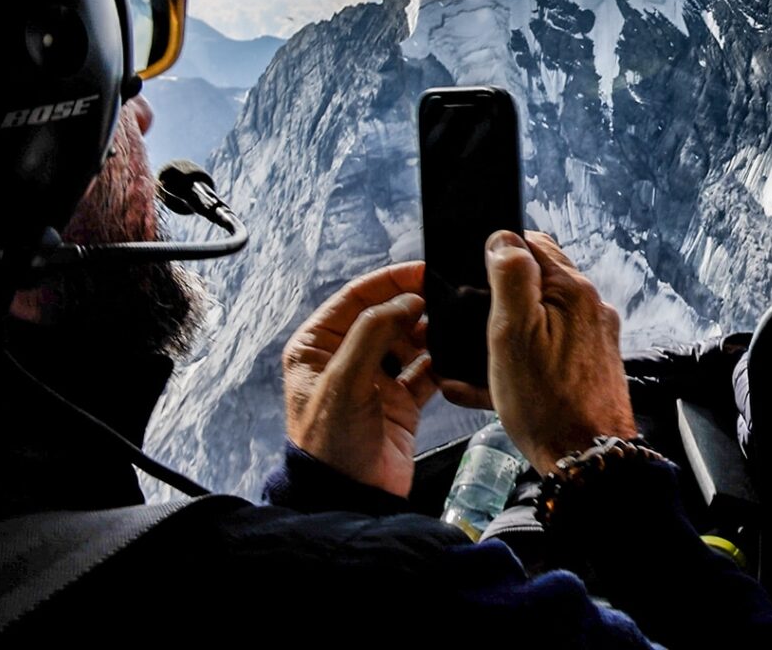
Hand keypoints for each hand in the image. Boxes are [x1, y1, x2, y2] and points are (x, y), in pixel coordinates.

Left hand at [282, 262, 436, 497]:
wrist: (350, 501)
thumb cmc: (330, 443)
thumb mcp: (344, 380)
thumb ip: (373, 333)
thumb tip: (407, 300)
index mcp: (317, 345)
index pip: (356, 297)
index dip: (389, 280)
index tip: (422, 270)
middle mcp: (345, 358)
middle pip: (385, 314)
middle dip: (413, 304)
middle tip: (446, 295)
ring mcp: (374, 379)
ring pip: (408, 339)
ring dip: (429, 331)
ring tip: (452, 323)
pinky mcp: (400, 402)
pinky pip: (425, 370)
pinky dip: (441, 361)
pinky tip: (455, 353)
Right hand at [445, 231, 635, 474]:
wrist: (586, 462)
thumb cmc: (546, 402)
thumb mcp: (512, 332)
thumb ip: (509, 277)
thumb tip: (503, 237)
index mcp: (572, 290)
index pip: (531, 243)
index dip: (498, 258)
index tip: (478, 284)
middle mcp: (590, 308)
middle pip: (536, 281)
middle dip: (502, 298)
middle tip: (479, 327)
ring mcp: (593, 338)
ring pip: (541, 316)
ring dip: (511, 331)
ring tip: (485, 363)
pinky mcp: (591, 365)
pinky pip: (550, 347)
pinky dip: (525, 357)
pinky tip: (502, 382)